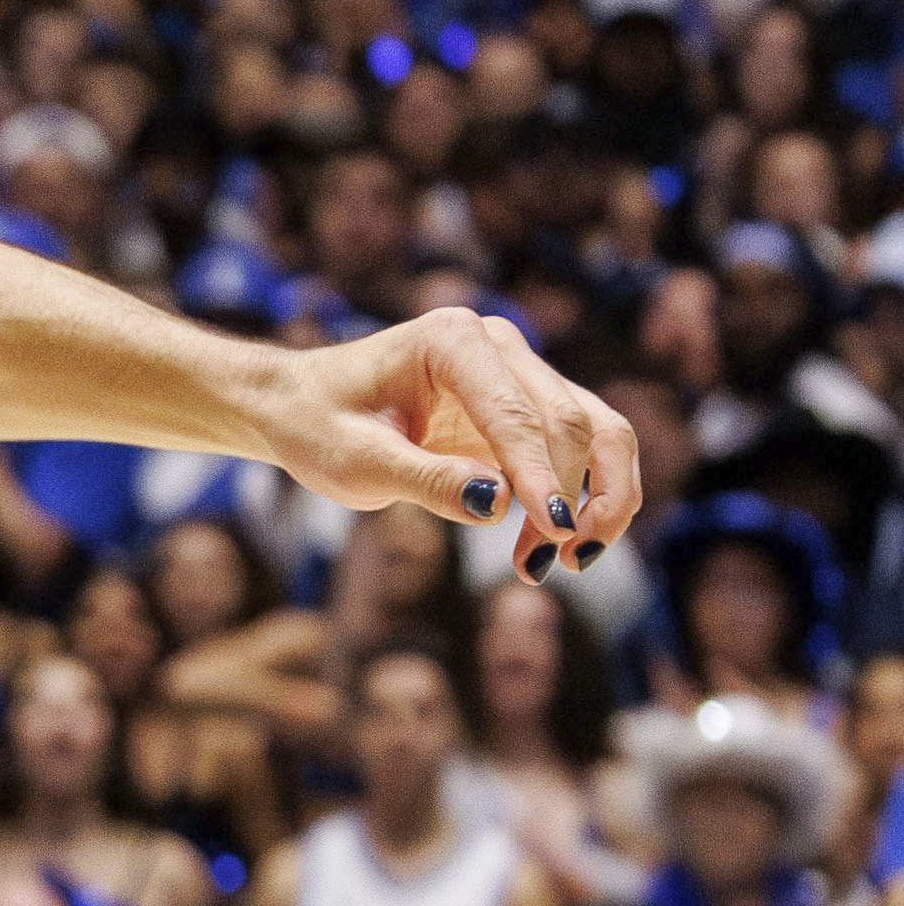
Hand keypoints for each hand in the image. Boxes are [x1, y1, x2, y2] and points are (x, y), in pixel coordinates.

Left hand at [259, 307, 641, 573]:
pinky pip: (581, 447)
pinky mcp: (525, 408)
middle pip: (569, 421)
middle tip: (549, 563)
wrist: (303, 406)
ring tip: (571, 560)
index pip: (515, 413)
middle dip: (572, 495)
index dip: (541, 475)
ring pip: (595, 430)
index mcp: (452, 341)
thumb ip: (424, 480)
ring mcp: (519, 373)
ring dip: (601, 496)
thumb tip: (498, 504)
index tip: (555, 531)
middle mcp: (499, 346)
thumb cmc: (319, 426)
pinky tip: (558, 544)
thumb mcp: (355, 461)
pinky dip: (584, 495)